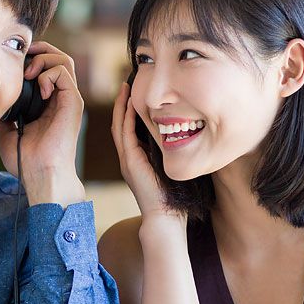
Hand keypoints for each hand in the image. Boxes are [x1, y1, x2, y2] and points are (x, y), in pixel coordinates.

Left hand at [0, 40, 84, 206]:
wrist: (40, 174)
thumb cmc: (26, 159)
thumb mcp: (8, 130)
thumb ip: (6, 114)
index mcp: (48, 102)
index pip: (46, 68)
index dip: (32, 58)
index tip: (14, 60)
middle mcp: (61, 98)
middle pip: (58, 58)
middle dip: (40, 50)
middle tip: (23, 56)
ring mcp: (68, 99)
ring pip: (64, 60)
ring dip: (44, 59)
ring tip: (28, 73)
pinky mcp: (73, 102)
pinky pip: (64, 73)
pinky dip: (48, 74)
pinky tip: (38, 89)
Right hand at [110, 80, 175, 218]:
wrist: (164, 218)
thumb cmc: (171, 199)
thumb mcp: (169, 171)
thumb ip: (170, 156)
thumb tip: (184, 139)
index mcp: (135, 160)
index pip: (128, 130)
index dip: (128, 111)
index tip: (133, 94)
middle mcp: (127, 158)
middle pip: (119, 124)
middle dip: (122, 104)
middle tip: (125, 84)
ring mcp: (127, 160)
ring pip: (119, 126)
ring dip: (122, 106)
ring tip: (125, 88)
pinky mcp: (130, 162)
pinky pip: (125, 134)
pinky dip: (127, 118)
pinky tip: (132, 104)